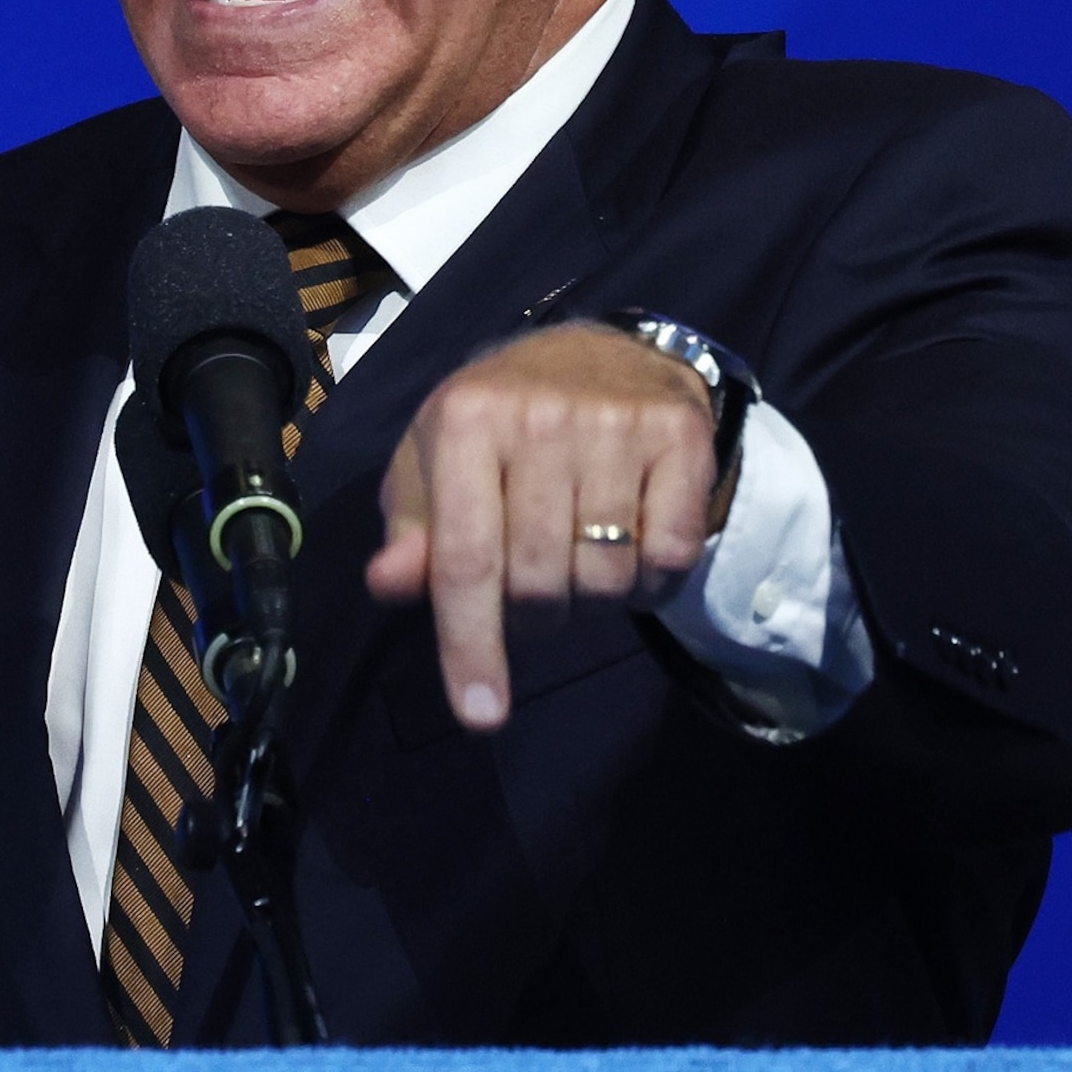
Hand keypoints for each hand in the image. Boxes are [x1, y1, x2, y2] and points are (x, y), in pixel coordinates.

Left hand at [364, 322, 719, 732]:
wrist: (603, 357)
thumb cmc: (501, 429)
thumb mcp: (436, 467)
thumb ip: (413, 532)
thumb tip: (391, 584)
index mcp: (465, 421)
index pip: (465, 559)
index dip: (471, 645)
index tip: (479, 714)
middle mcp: (540, 416)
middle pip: (537, 583)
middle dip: (532, 618)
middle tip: (532, 593)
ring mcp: (616, 424)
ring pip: (605, 579)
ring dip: (592, 601)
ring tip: (579, 561)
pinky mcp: (679, 437)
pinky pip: (670, 559)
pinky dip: (650, 584)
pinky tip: (632, 548)